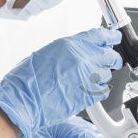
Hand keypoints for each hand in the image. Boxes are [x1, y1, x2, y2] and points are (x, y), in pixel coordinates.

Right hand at [0, 28, 121, 137]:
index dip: (111, 38)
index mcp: (72, 45)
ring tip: (86, 79)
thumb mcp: (49, 53)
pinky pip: (104, 90)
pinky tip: (87, 90)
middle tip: (110, 62)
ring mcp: (88, 78)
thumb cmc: (28, 79)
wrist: (23, 100)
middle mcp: (83, 59)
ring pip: (108, 74)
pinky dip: (99, 90)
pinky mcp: (89, 95)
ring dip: (101, 76)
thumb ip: (70, 50)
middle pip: (111, 56)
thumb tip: (83, 50)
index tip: (114, 39)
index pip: (101, 36)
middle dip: (112, 59)